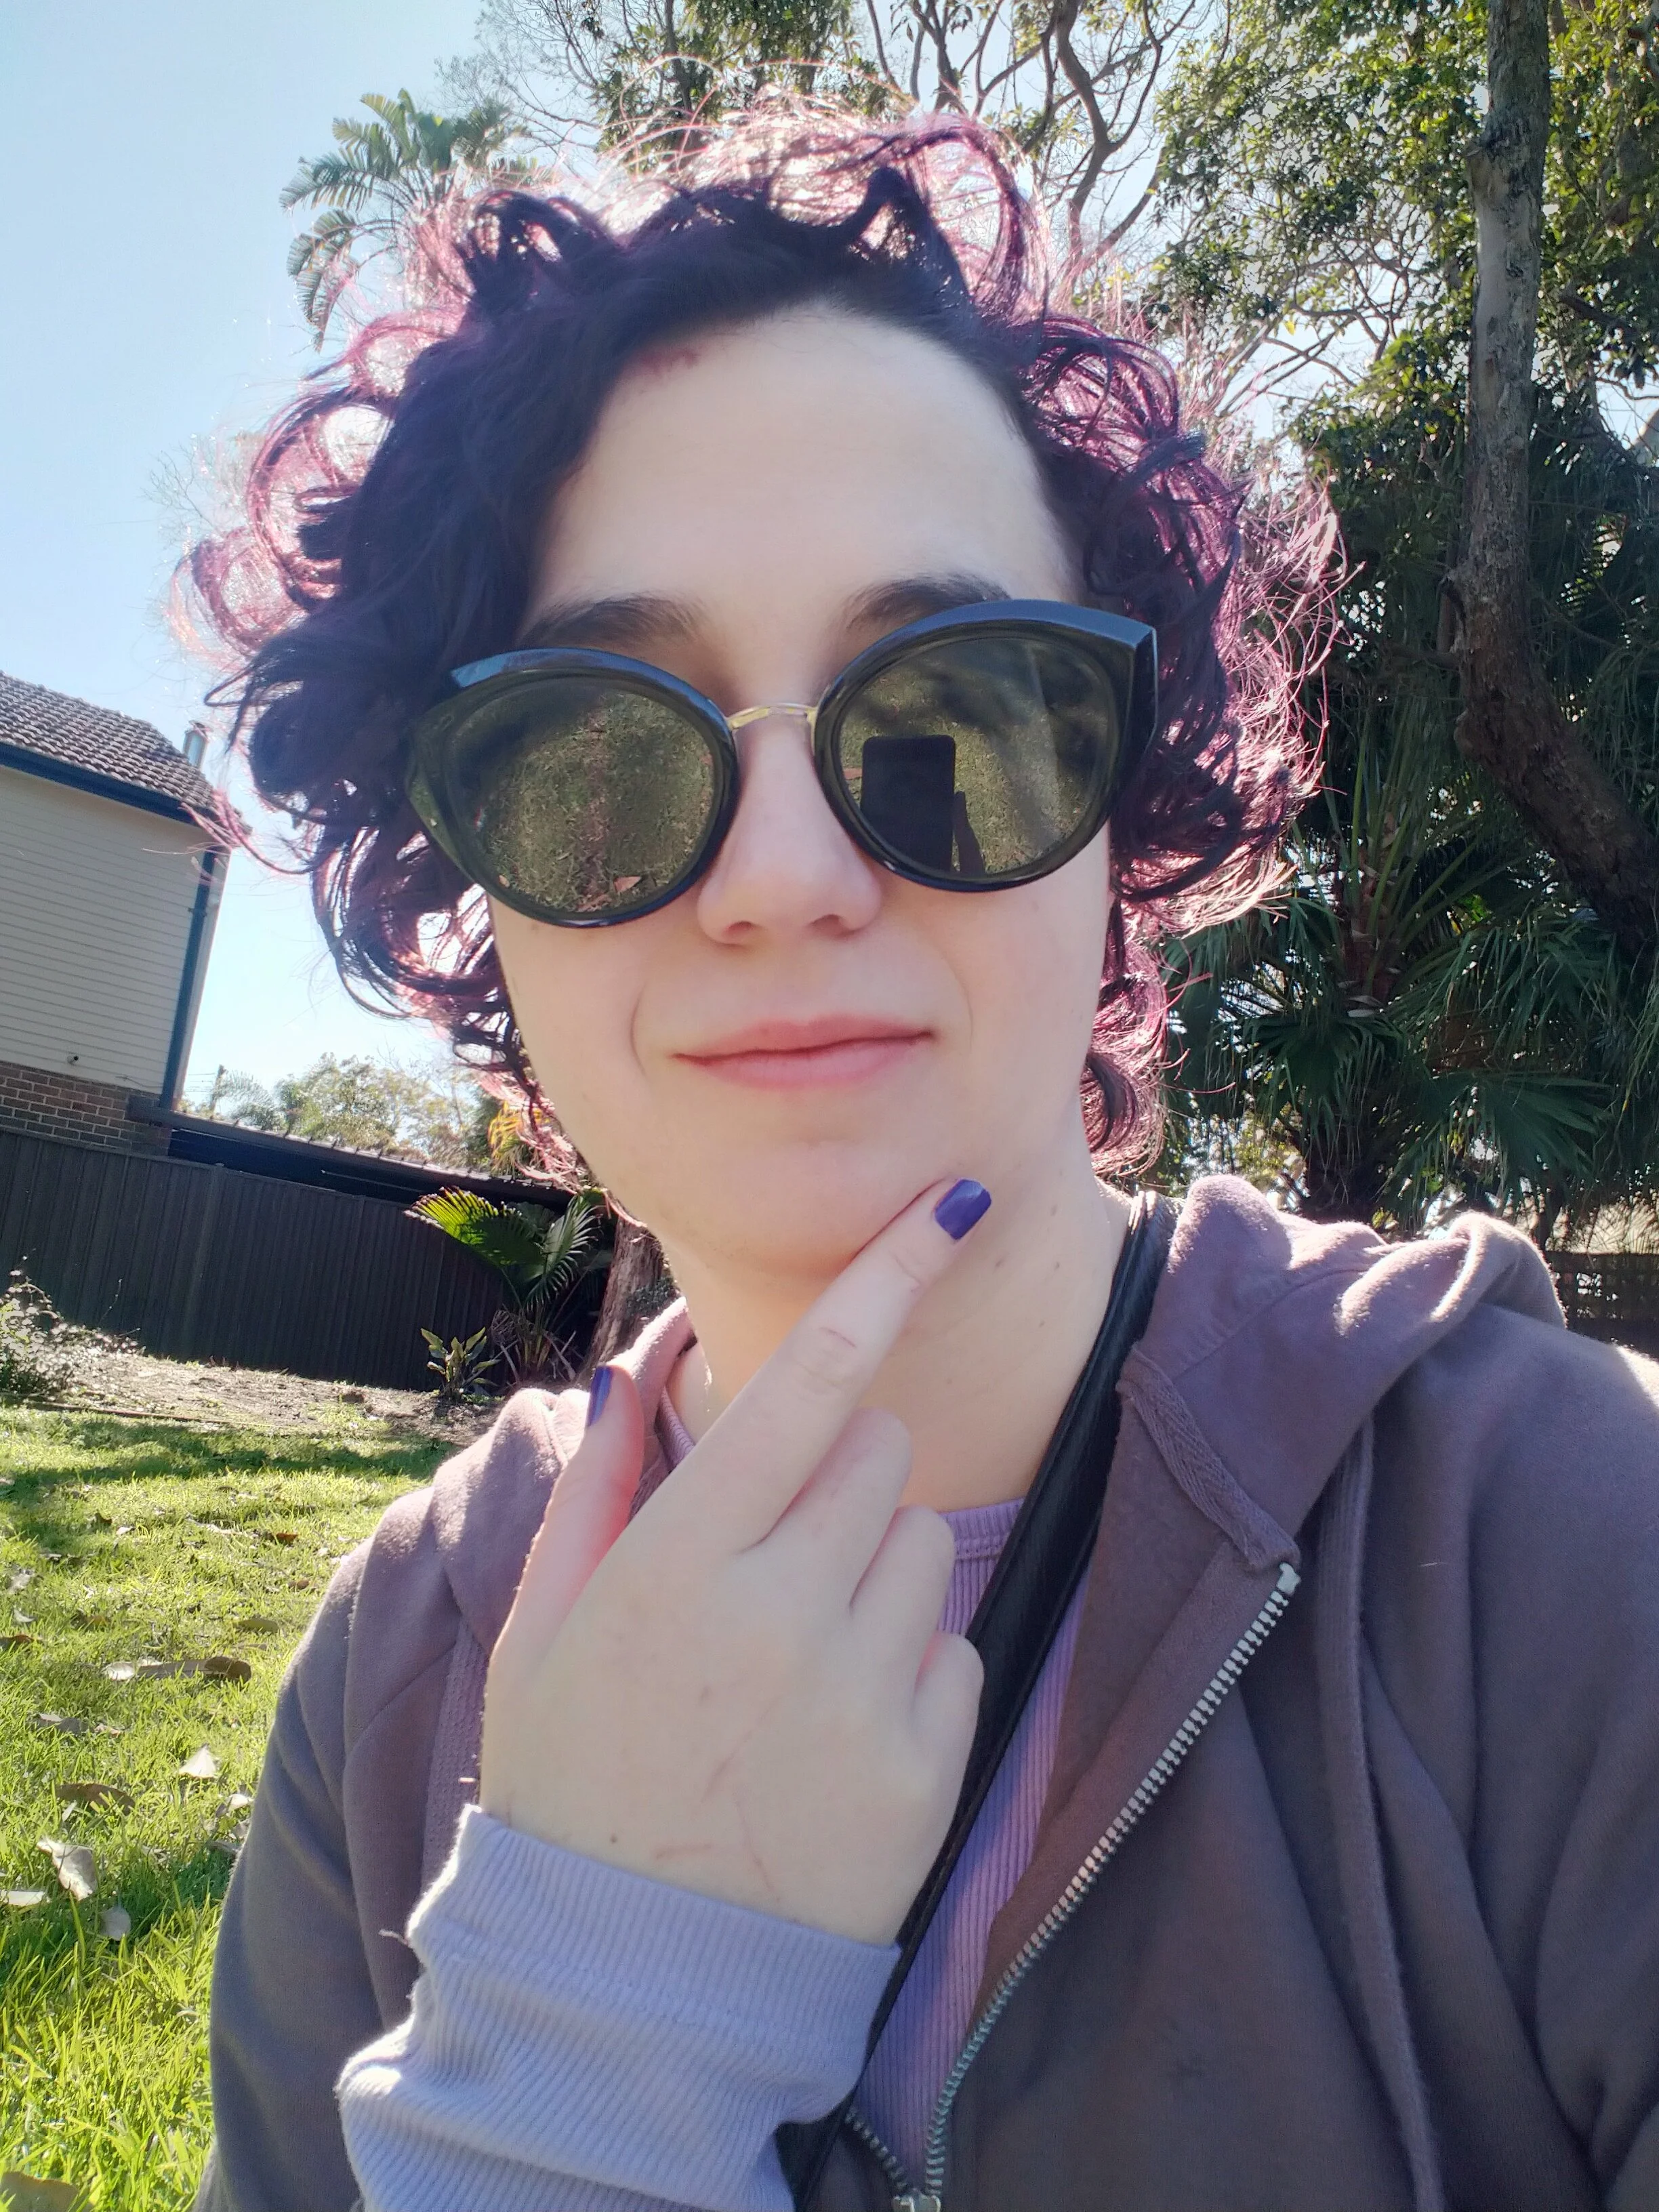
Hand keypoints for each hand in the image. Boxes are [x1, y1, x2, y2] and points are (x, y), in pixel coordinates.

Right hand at [479, 1179, 989, 1943]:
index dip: (889, 1278)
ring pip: (924, 1541)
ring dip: (874, 1568)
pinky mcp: (931, 1762)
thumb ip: (600, 1483)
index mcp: (682, 1561)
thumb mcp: (547, 1624)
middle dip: (839, 1474)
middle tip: (773, 1560)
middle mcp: (783, 1609)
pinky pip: (956, 1643)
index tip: (956, 1206)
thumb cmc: (575, 1778)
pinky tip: (837, 1726)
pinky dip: (911, 1660)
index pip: (810, 1381)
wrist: (633, 1982)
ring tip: (800, 1658)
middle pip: (881, 1450)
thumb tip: (634, 1362)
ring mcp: (865, 1689)